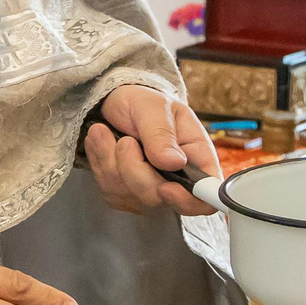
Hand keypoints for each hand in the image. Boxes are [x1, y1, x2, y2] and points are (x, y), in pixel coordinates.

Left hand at [84, 82, 219, 216]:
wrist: (115, 103)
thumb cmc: (142, 103)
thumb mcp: (154, 107)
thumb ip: (162, 133)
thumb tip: (174, 162)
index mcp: (197, 158)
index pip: (206, 197)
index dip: (188, 201)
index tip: (165, 187)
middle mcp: (177, 180)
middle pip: (157, 198)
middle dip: (132, 168)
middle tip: (125, 140)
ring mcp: (150, 191)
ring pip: (129, 196)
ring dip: (110, 162)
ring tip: (105, 132)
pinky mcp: (126, 194)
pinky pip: (110, 192)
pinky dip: (99, 165)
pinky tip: (101, 144)